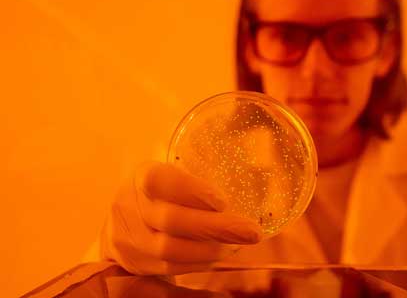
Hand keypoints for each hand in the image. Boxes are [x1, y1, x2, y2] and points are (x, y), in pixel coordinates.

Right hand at [101, 161, 262, 274]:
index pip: (159, 180)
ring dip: (210, 248)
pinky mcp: (138, 263)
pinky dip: (199, 262)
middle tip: (251, 231)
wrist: (120, 225)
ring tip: (238, 244)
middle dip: (215, 227)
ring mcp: (131, 238)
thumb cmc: (160, 193)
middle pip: (171, 220)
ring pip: (170, 249)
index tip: (223, 201)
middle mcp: (131, 206)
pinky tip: (220, 255)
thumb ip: (196, 179)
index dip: (191, 190)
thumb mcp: (170, 175)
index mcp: (142, 176)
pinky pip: (171, 267)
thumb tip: (249, 179)